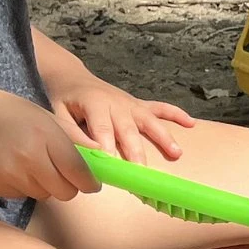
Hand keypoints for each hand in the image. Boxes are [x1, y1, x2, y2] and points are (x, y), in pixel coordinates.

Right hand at [0, 81, 97, 200]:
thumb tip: (101, 154)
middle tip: (58, 173)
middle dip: (66, 186)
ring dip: (41, 185)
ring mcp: (10, 174)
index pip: (79, 173)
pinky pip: (19, 195)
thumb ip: (70, 137)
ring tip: (26, 162)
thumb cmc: (0, 110)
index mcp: (46, 136)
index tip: (90, 183)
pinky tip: (7, 166)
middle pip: (64, 192)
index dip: (89, 182)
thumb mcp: (40, 114)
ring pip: (42, 194)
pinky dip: (20, 186)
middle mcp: (30, 158)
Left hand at [49, 71, 194, 163]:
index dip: (108, 147)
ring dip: (163, 137)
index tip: (113, 166)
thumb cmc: (64, 99)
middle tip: (142, 171)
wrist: (72, 77)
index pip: (102, 128)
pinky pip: (160, 107)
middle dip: (136, 150)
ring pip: (149, 121)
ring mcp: (130, 103)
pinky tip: (191, 124)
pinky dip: (176, 114)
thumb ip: (73, 134)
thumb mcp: (57, 115)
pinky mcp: (138, 104)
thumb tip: (91, 154)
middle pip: (128, 129)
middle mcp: (116, 103)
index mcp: (94, 103)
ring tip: (176, 153)